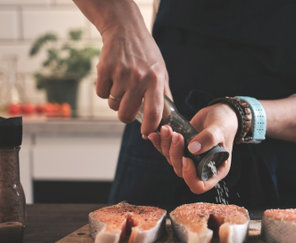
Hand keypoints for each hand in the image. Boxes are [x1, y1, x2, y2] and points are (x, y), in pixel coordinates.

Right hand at [95, 12, 170, 136]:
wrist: (125, 30)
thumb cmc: (146, 55)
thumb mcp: (161, 72)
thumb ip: (164, 96)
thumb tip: (167, 120)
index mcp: (156, 81)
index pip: (154, 113)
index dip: (149, 128)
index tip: (146, 133)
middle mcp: (139, 78)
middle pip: (126, 115)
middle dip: (126, 115)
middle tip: (129, 106)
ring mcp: (121, 74)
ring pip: (113, 105)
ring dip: (116, 99)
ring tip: (122, 83)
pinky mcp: (104, 69)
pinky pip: (101, 94)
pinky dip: (104, 90)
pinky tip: (112, 77)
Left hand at [148, 104, 237, 193]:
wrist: (219, 113)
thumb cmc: (225, 123)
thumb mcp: (220, 129)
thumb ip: (209, 139)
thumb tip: (192, 149)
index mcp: (215, 170)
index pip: (199, 185)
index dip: (189, 176)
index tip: (186, 158)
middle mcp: (201, 168)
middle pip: (182, 171)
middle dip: (176, 154)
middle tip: (177, 135)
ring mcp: (190, 160)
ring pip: (172, 161)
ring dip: (166, 146)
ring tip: (168, 129)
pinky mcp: (181, 150)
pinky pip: (166, 152)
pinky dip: (159, 143)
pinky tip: (155, 134)